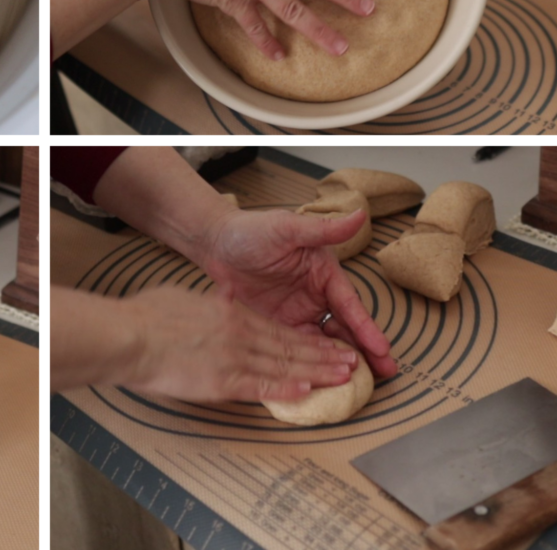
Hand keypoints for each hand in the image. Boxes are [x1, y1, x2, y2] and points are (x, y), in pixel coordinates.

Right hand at [120, 284, 358, 402]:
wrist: (132, 335)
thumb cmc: (150, 315)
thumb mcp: (186, 296)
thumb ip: (211, 300)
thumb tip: (224, 296)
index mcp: (230, 312)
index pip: (278, 328)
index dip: (307, 338)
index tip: (328, 343)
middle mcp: (239, 333)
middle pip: (290, 345)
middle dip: (324, 355)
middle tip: (352, 362)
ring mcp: (233, 357)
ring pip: (285, 365)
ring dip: (317, 371)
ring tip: (343, 376)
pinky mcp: (222, 380)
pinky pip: (262, 385)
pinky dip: (287, 388)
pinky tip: (308, 390)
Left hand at [200, 208, 395, 377]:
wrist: (215, 243)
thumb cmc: (252, 230)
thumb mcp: (288, 229)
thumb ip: (323, 229)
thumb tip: (361, 215)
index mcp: (324, 274)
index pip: (350, 305)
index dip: (366, 328)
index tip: (383, 348)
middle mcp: (315, 296)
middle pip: (344, 329)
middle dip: (364, 351)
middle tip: (384, 374)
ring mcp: (296, 313)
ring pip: (323, 343)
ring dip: (338, 362)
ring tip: (358, 386)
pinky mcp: (275, 325)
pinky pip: (295, 348)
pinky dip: (307, 364)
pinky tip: (317, 382)